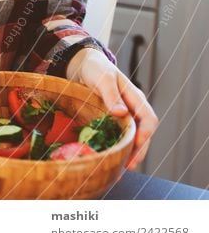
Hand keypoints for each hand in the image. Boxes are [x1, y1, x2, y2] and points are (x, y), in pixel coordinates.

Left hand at [67, 48, 158, 169]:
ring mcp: (123, 115)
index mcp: (135, 97)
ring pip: (132, 137)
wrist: (83, 64)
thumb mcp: (103, 78)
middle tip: (129, 166)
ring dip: (130, 152)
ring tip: (121, 168)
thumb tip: (122, 113)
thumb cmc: (95, 68)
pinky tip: (112, 158)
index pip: (148, 119)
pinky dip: (118, 147)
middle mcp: (133, 108)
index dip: (145, 134)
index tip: (137, 146)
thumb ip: (111, 95)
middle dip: (139, 150)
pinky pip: (120, 136)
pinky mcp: (112, 120)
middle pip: (143, 132)